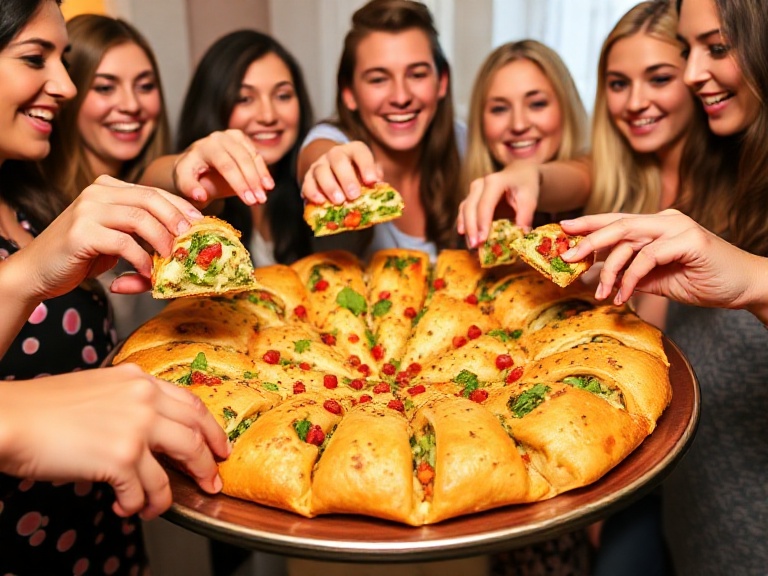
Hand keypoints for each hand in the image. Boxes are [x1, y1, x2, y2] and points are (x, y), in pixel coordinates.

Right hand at [0, 364, 229, 518]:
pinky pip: (145, 491)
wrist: (11, 419)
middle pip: (196, 435)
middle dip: (208, 463)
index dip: (212, 429)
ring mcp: (136, 427)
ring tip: (157, 507)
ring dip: (169, 495)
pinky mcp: (121, 457)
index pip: (192, 404)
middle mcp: (145, 400)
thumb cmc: (44, 408)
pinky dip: (138, 506)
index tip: (220, 447)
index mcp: (140, 380)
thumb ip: (130, 402)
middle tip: (211, 481)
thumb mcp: (99, 389)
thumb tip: (151, 434)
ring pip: (178, 466)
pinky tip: (126, 508)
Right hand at [10, 175, 202, 301]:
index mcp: (108, 188)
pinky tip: (149, 274)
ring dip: (162, 241)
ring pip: (140, 218)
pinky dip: (142, 260)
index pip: (154, 191)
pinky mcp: (82, 232)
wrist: (37, 271)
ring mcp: (88, 209)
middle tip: (191, 241)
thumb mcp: (117, 240)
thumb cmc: (81, 257)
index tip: (201, 224)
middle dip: (177, 220)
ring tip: (172, 260)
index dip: (181, 207)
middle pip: (151, 199)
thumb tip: (184, 243)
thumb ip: (143, 235)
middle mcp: (97, 192)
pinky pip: (124, 243)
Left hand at [172, 129, 273, 205]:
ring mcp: (231, 136)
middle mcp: (218, 138)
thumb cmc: (190, 176)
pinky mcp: (241, 138)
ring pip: (252, 156)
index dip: (239, 183)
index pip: (226, 165)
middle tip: (260, 200)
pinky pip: (256, 155)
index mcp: (204, 147)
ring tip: (264, 196)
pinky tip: (268, 186)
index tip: (248, 201)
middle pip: (241, 160)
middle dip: (253, 182)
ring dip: (261, 177)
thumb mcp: (183, 183)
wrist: (194, 164)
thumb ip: (190, 188)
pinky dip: (263, 171)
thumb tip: (201, 195)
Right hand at [301, 141, 381, 204]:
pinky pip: (307, 182)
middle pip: (338, 160)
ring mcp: (320, 164)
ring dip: (329, 186)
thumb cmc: (358, 175)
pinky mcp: (309, 176)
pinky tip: (320, 201)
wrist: (336, 171)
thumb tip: (380, 185)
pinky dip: (312, 192)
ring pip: (321, 170)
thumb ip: (375, 177)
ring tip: (338, 201)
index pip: (360, 152)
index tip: (372, 181)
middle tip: (354, 195)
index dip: (366, 165)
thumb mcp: (368, 173)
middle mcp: (335, 154)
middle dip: (346, 178)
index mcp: (354, 150)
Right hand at [457, 161, 539, 247]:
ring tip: (471, 245)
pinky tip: (464, 235)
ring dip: (466, 228)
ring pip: (465, 209)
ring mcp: (474, 190)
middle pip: (470, 208)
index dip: (482, 223)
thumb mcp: (530, 198)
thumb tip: (520, 234)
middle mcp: (480, 184)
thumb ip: (525, 215)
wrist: (519, 173)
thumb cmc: (525, 185)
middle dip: (471, 228)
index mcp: (495, 182)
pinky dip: (463, 223)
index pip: (485, 205)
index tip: (483, 240)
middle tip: (475, 246)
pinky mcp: (471, 197)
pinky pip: (464, 210)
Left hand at [560, 209, 767, 313]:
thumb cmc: (701, 280)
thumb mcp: (656, 279)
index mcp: (656, 225)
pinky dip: (631, 278)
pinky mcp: (690, 241)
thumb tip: (597, 278)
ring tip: (602, 293)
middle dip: (588, 240)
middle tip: (569, 257)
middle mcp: (666, 220)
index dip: (588, 223)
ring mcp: (679, 227)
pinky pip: (648, 257)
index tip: (562, 229)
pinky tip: (624, 296)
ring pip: (629, 240)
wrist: (743, 288)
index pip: (616, 220)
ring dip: (609, 269)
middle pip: (617, 224)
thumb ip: (630, 273)